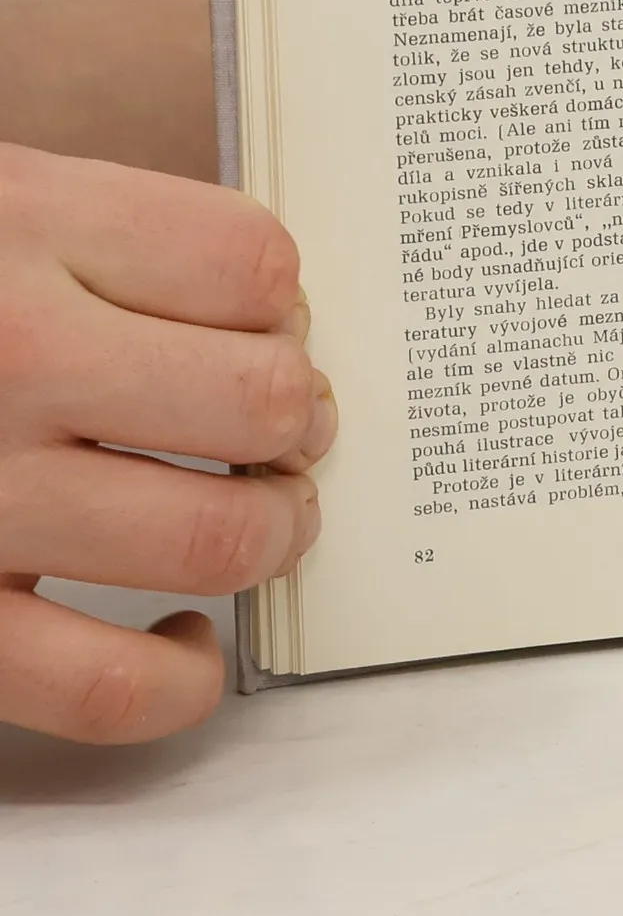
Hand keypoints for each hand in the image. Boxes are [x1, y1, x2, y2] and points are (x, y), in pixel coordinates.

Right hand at [0, 144, 332, 741]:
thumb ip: (98, 236)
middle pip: (257, 398)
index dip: (284, 302)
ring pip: (212, 540)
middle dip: (300, 420)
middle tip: (288, 428)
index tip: (271, 327)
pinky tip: (183, 635)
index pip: (247, 261)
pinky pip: (106, 689)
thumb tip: (269, 314)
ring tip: (261, 518)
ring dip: (272, 534)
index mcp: (15, 226)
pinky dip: (183, 678)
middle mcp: (2, 358)